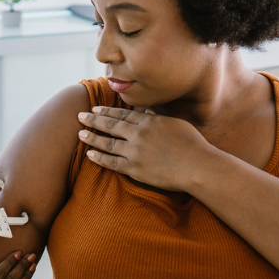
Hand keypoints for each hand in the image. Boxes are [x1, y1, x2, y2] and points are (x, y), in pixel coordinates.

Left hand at [77, 106, 211, 191]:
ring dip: (92, 137)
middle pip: (111, 125)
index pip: (122, 114)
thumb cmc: (192, 145)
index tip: (95, 108)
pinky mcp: (135, 170)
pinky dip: (100, 158)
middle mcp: (138, 134)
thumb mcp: (174, 123)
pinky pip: (112, 163)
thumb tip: (145, 113)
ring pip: (107, 143)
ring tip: (81, 133)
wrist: (197, 166)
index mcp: (148, 121)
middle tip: (80, 116)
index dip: (107, 111)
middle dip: (94, 120)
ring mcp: (135, 152)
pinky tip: (90, 154)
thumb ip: (156, 118)